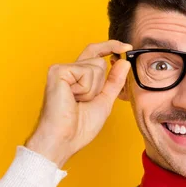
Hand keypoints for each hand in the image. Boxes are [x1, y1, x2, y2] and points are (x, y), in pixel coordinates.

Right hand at [24, 40, 132, 167]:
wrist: (64, 140)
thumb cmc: (79, 127)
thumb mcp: (104, 101)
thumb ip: (114, 81)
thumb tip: (124, 62)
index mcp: (77, 77)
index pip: (96, 53)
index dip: (111, 47)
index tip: (127, 46)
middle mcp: (68, 70)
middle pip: (99, 61)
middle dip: (100, 84)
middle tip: (84, 102)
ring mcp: (62, 69)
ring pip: (96, 66)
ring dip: (93, 89)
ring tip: (77, 102)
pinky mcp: (58, 71)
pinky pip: (86, 72)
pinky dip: (85, 89)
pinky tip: (72, 98)